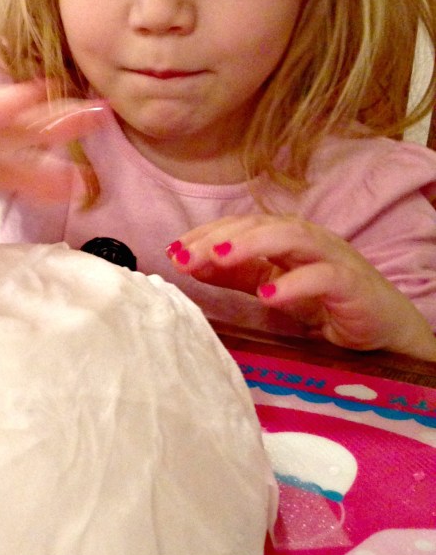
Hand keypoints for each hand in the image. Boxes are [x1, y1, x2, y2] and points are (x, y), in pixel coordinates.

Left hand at [166, 214, 435, 360]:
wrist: (382, 330)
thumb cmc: (325, 304)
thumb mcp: (271, 288)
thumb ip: (234, 275)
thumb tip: (187, 263)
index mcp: (283, 237)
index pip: (238, 225)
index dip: (205, 234)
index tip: (172, 251)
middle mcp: (305, 239)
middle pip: (259, 225)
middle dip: (218, 238)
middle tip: (185, 255)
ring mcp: (331, 257)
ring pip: (290, 237)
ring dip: (251, 245)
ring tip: (218, 257)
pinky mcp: (352, 284)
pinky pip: (323, 277)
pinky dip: (294, 283)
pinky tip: (268, 295)